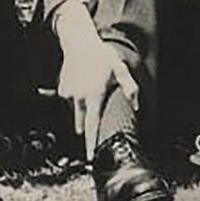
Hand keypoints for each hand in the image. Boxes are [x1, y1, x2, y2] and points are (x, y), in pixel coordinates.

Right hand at [54, 1, 138, 158]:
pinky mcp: (62, 90)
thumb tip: (137, 107)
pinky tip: (83, 83)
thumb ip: (130, 88)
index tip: (91, 157)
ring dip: (84, 109)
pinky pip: (71, 101)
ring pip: (77, 112)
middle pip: (83, 123)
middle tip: (97, 119)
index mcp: (94, 96)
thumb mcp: (120, 69)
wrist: (79, 43)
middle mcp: (79, 98)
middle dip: (89, 128)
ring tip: (92, 89)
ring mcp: (69, 95)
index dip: (92, 143)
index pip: (93, 126)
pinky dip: (77, 98)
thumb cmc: (103, 57)